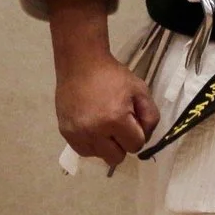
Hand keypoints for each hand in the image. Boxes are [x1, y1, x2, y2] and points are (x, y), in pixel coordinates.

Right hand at [39, 0, 160, 171]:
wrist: (76, 57)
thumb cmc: (113, 72)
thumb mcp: (138, 86)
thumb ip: (149, 112)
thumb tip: (150, 134)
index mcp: (114, 117)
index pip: (136, 144)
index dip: (139, 132)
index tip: (136, 120)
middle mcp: (93, 128)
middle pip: (118, 156)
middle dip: (123, 141)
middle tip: (122, 122)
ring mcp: (76, 132)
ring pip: (99, 156)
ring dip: (106, 144)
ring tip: (106, 122)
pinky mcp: (64, 131)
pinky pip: (83, 150)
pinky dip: (90, 142)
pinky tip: (92, 122)